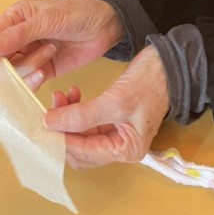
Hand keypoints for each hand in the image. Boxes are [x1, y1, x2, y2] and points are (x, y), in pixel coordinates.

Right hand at [0, 0, 124, 89]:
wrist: (107, 26)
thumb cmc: (80, 13)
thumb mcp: (48, 19)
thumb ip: (18, 34)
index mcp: (15, 18)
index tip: (2, 60)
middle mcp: (18, 38)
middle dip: (10, 66)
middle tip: (31, 60)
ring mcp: (30, 55)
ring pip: (11, 75)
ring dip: (27, 69)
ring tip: (49, 53)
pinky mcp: (43, 70)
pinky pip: (26, 83)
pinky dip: (31, 82)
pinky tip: (45, 72)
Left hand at [45, 45, 168, 168]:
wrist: (170, 61)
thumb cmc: (150, 81)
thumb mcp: (114, 100)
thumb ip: (81, 115)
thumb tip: (49, 123)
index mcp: (127, 150)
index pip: (84, 153)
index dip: (62, 138)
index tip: (43, 122)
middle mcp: (122, 147)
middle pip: (80, 149)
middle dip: (63, 129)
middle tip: (50, 109)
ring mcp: (118, 133)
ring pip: (81, 134)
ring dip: (68, 117)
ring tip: (60, 97)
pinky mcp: (114, 118)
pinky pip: (88, 121)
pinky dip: (77, 110)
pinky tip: (73, 94)